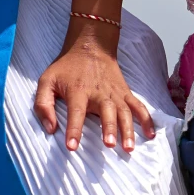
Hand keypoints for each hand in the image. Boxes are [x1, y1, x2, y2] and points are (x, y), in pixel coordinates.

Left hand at [34, 31, 154, 153]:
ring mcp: (115, 93)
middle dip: (109, 128)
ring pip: (125, 112)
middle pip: (106, 112)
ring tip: (128, 148)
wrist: (91, 46)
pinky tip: (150, 134)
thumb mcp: (46, 81)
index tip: (72, 147)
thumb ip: (43, 105)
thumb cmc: (66, 68)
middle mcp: (99, 93)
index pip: (75, 113)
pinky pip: (138, 107)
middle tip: (110, 145)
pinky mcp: (125, 93)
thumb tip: (50, 129)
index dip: (74, 130)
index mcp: (78, 91)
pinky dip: (147, 120)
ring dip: (128, 130)